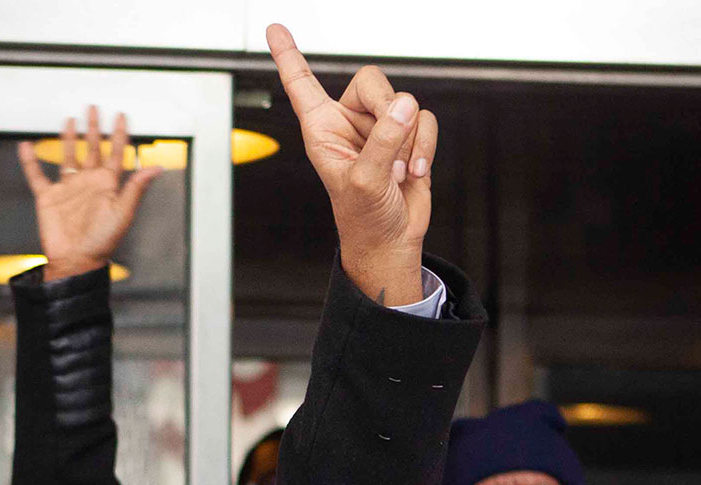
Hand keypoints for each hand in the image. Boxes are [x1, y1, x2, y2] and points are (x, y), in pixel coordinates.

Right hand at [16, 106, 162, 281]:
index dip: (119, 135)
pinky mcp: (48, 198)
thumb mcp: (123, 212)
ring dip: (68, 138)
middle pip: (92, 148)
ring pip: (68, 156)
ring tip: (69, 120)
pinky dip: (30, 161)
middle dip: (94, 129)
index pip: (115, 153)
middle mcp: (88, 183)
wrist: (76, 260)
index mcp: (107, 185)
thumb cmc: (102, 241)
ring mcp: (68, 189)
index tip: (121, 117)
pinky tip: (26, 146)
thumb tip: (157, 168)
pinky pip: (37, 175)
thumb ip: (136, 188)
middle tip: (94, 108)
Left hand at [266, 23, 435, 305]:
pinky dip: (424, 146)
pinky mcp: (406, 138)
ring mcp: (379, 129)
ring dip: (408, 142)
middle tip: (389, 150)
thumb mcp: (363, 182)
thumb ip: (381, 141)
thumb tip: (403, 106)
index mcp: (322, 129)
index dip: (288, 56)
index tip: (275, 29)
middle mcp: (348, 122)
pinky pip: (425, 120)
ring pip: (405, 104)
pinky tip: (414, 171)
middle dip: (387, 112)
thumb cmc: (362, 218)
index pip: (301, 84)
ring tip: (396, 173)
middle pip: (372, 82)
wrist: (391, 240)